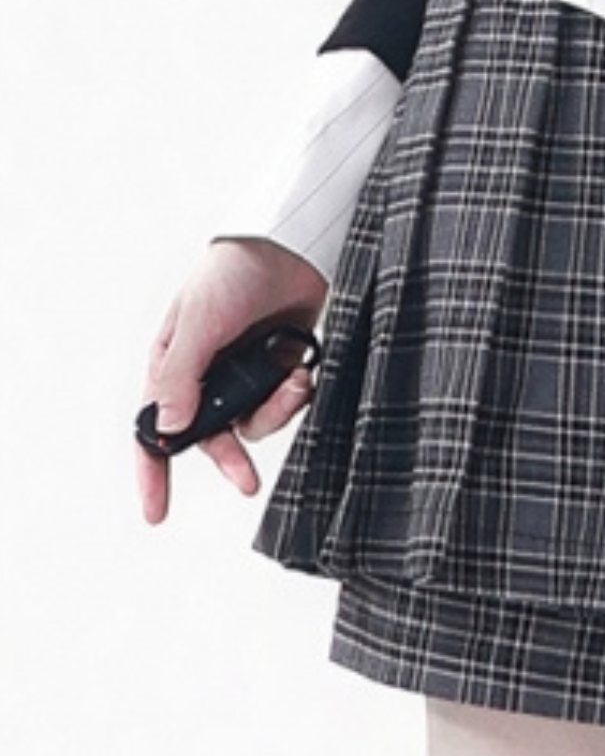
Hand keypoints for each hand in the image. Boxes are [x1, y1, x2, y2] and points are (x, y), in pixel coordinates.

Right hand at [136, 236, 329, 526]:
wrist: (292, 243)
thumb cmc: (234, 271)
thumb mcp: (199, 322)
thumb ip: (182, 377)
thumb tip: (167, 428)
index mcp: (173, 363)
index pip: (152, 427)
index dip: (152, 470)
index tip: (156, 512)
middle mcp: (206, 374)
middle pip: (208, 436)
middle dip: (229, 458)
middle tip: (246, 482)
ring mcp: (244, 372)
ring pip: (251, 422)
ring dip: (273, 412)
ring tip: (292, 385)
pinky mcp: (279, 366)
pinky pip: (281, 403)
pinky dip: (292, 395)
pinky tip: (301, 372)